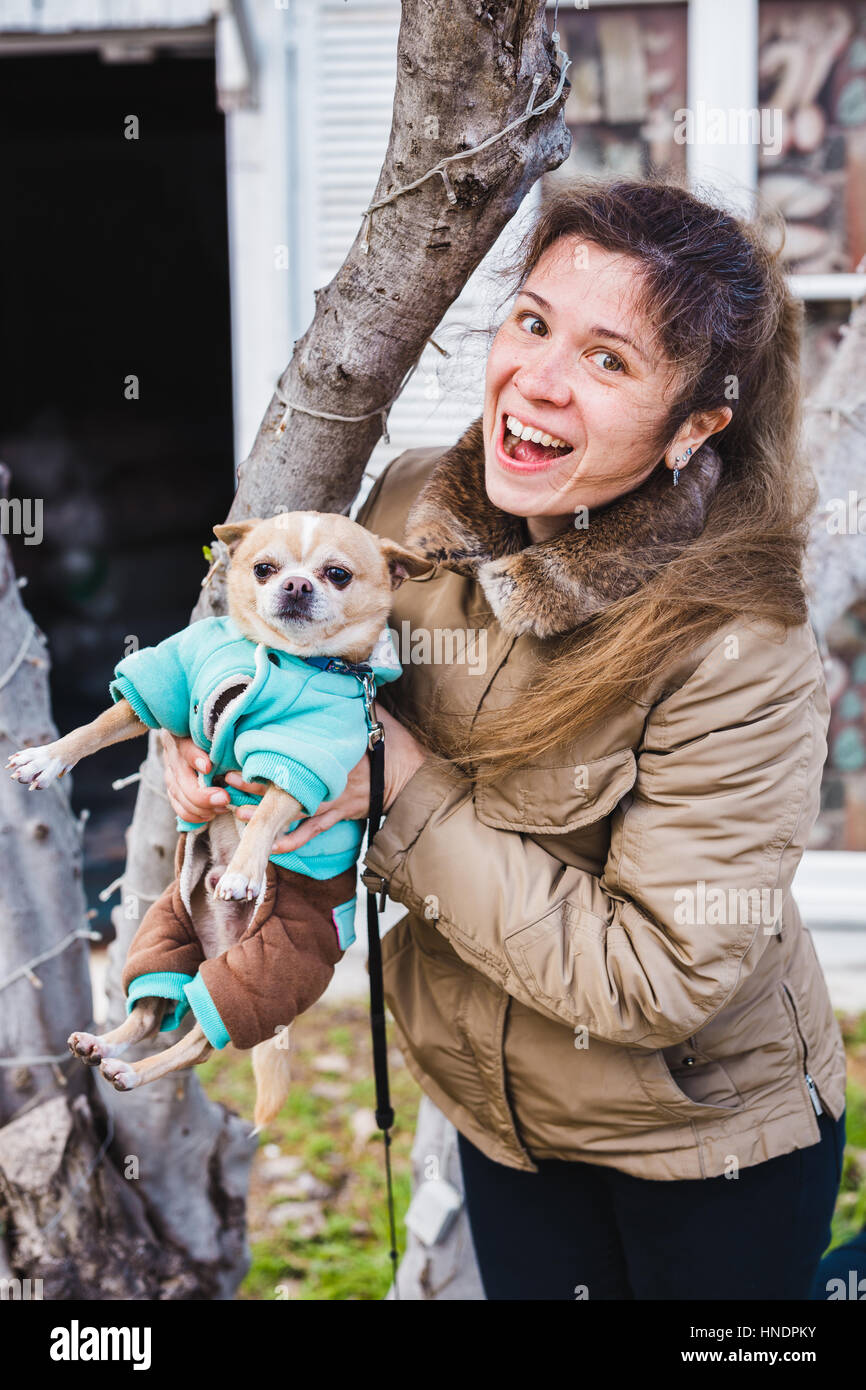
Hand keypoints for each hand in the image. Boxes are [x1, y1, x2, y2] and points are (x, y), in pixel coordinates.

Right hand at [160, 731, 230, 822]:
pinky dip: (193, 815)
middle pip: (181, 778)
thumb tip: (241, 750)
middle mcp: (173, 753)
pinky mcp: (172, 787)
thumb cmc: (219, 736)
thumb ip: (224, 743)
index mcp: (184, 735)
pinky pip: (178, 806)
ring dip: (200, 807)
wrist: (198, 737)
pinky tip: (208, 816)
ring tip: (222, 808)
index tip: (208, 767)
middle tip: (224, 799)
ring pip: (179, 795)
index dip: (195, 757)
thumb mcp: (221, 735)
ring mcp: (170, 771)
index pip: (186, 747)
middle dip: (202, 794)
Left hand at [233, 706, 428, 853]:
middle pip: (282, 783)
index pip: (291, 754)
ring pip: (290, 812)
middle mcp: (325, 779)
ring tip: (237, 813)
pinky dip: (291, 841)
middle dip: (252, 784)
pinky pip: (310, 832)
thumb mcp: (374, 714)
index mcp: (329, 753)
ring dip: (263, 814)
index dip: (264, 755)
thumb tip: (343, 671)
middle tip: (226, 782)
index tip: (240, 752)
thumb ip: (352, 698)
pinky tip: (272, 846)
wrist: (412, 778)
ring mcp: (330, 801)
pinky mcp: (337, 815)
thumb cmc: (393, 743)